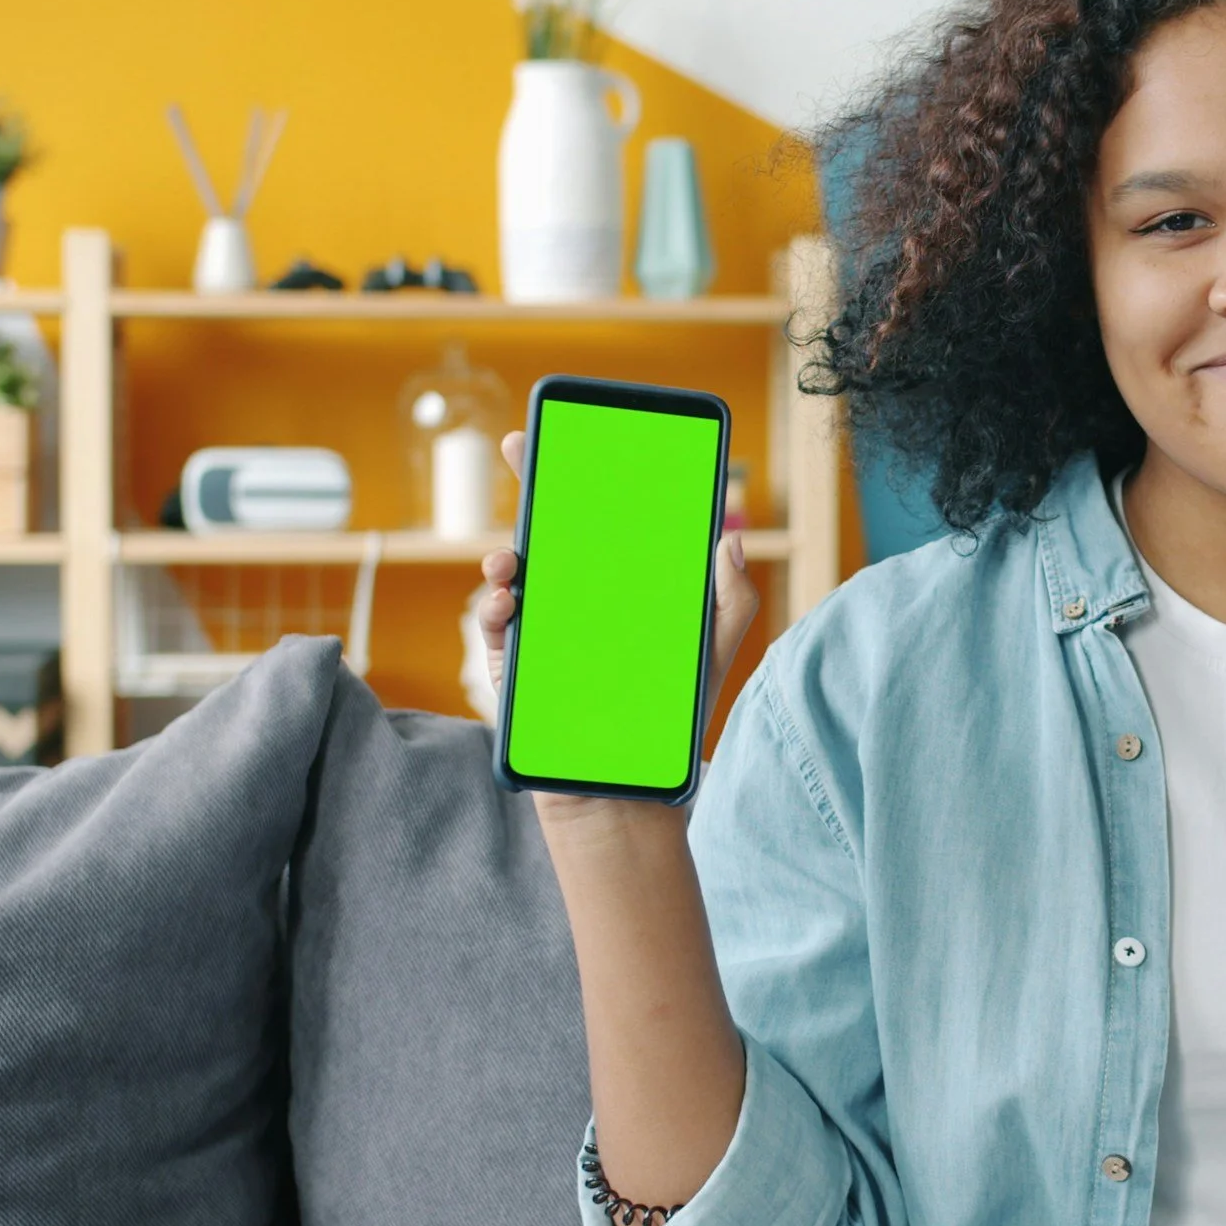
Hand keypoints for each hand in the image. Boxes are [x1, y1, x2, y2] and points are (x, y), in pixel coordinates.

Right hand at [479, 430, 760, 815]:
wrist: (629, 787)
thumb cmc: (670, 719)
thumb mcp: (709, 652)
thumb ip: (729, 600)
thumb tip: (730, 540)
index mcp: (620, 590)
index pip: (598, 525)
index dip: (582, 481)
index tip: (570, 438)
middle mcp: (576, 603)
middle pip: (548, 536)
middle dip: (530, 489)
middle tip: (521, 453)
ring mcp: (542, 633)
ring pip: (514, 579)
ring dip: (505, 559)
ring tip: (511, 562)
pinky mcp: (516, 670)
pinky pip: (497, 631)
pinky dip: (496, 612)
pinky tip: (507, 607)